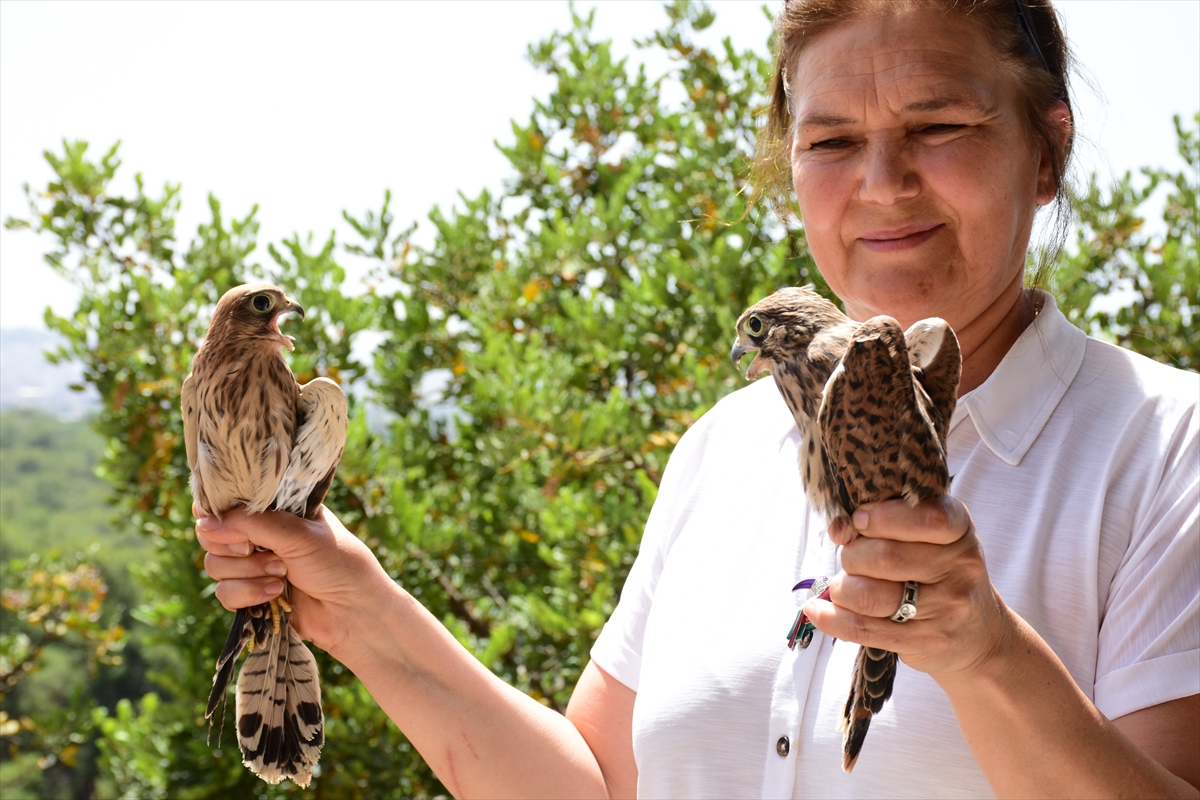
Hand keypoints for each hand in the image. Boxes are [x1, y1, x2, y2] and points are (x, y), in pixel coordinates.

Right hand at [195, 505, 390, 656]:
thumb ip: (251, 523)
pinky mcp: (252, 595)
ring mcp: (254, 565)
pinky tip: (276, 593)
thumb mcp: (297, 534)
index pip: (229, 502)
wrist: (354, 612)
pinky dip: (248, 594)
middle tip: (258, 549)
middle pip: (213, 534)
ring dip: (247, 572)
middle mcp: (261, 534)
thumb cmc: (338, 563)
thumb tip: (203, 520)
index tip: (225, 522)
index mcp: (276, 509)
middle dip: (235, 545)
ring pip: (215, 565)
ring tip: (282, 573)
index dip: (218, 512)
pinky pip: (224, 593)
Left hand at [803, 495, 1013, 680]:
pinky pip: (864, 629)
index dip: (882, 517)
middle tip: (852, 559)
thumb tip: (840, 528)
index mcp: (961, 531)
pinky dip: (832, 618)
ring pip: (870, 595)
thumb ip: (891, 523)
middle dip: (852, 556)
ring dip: (842, 588)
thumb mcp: (933, 538)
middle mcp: (960, 568)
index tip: (860, 520)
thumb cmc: (941, 574)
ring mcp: (945, 608)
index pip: (927, 517)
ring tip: (843, 587)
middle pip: (884, 556)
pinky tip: (817, 610)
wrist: (978, 636)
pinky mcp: (925, 641)